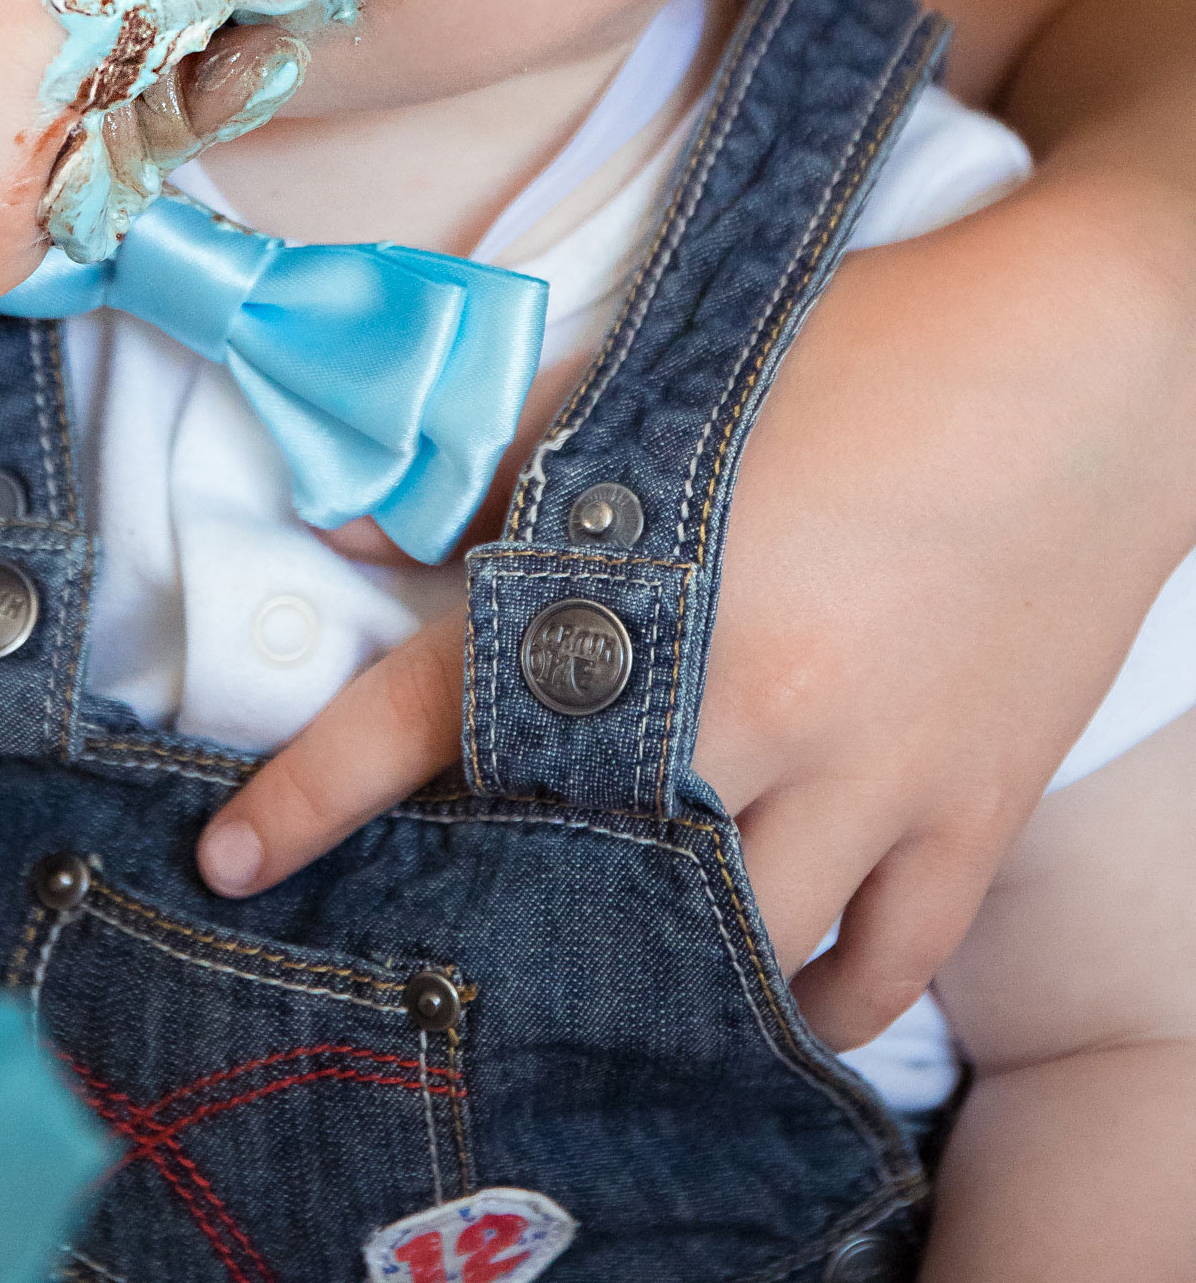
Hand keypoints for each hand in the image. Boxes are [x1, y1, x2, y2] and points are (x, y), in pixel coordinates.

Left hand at [198, 174, 1194, 1050]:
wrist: (1098, 361)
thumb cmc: (874, 342)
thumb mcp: (672, 371)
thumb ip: (511, 462)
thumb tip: (362, 533)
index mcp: (663, 590)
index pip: (443, 708)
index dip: (321, 788)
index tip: (233, 857)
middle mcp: (755, 708)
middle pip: (575, 856)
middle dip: (489, 896)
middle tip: (436, 912)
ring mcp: (874, 779)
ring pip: (727, 939)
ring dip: (646, 957)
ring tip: (586, 956)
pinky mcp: (971, 815)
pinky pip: (878, 961)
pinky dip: (808, 989)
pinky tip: (758, 978)